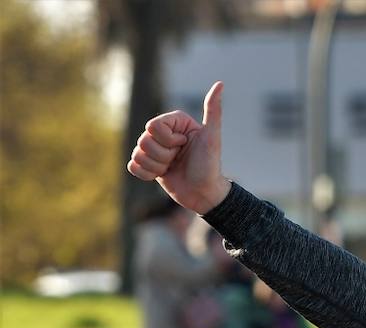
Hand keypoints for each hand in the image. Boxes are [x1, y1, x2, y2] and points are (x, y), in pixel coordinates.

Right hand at [127, 82, 231, 214]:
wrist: (205, 194)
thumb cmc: (210, 165)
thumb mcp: (212, 137)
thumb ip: (213, 111)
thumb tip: (220, 83)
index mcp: (174, 122)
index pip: (153, 126)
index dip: (168, 140)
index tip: (185, 145)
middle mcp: (162, 133)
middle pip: (144, 140)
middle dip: (164, 155)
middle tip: (180, 159)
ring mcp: (154, 149)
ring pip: (138, 154)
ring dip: (157, 166)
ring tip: (174, 168)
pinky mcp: (147, 164)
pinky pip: (132, 166)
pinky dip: (147, 174)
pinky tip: (163, 175)